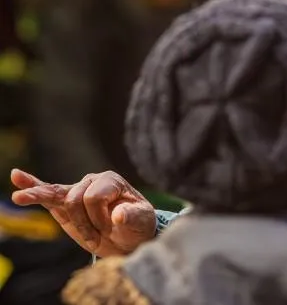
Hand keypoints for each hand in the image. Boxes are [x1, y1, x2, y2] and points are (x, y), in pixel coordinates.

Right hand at [10, 169, 156, 256]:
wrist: (128, 235)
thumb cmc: (136, 225)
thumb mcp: (142, 221)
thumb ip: (132, 216)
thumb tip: (118, 215)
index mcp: (110, 181)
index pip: (93, 198)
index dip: (100, 219)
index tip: (112, 229)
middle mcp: (91, 181)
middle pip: (74, 200)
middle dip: (85, 224)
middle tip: (99, 237)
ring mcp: (75, 190)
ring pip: (54, 193)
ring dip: (48, 205)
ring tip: (22, 199)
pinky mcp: (62, 203)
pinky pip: (46, 192)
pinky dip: (31, 185)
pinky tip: (16, 177)